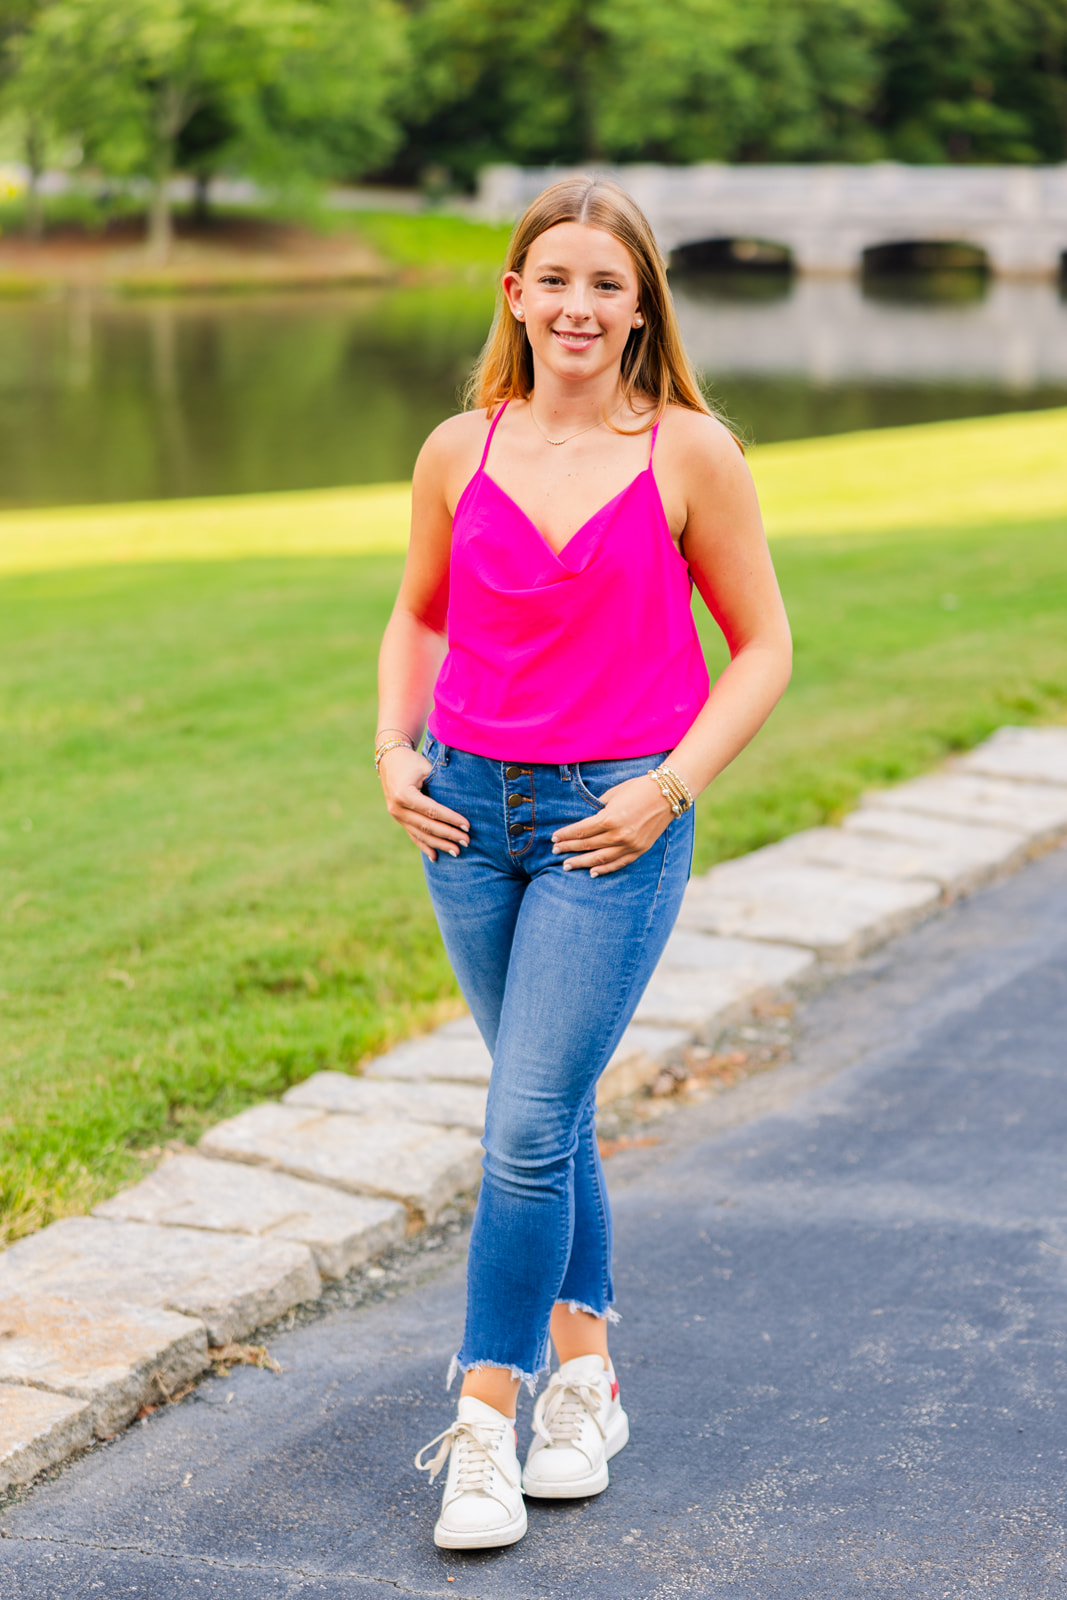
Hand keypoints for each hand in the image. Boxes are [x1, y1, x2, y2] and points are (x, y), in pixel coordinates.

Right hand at [379, 746, 468, 861]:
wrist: (390, 760)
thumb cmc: (412, 762)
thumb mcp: (426, 769)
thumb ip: (440, 785)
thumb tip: (464, 800)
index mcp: (404, 794)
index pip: (432, 810)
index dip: (450, 819)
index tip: (467, 825)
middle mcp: (397, 808)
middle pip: (427, 826)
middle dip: (448, 835)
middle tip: (466, 842)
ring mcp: (396, 816)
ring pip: (420, 834)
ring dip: (439, 844)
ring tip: (456, 851)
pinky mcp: (399, 819)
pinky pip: (413, 835)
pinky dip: (424, 846)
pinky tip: (435, 857)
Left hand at [551, 774, 674, 876]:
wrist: (668, 794)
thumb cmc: (638, 788)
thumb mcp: (613, 794)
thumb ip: (598, 809)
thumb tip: (585, 820)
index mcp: (609, 818)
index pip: (581, 831)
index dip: (565, 835)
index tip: (554, 838)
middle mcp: (618, 835)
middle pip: (587, 845)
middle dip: (569, 848)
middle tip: (555, 851)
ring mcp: (630, 844)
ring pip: (600, 858)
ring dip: (581, 862)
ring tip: (567, 865)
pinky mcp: (639, 849)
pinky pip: (618, 863)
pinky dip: (604, 868)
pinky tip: (592, 872)